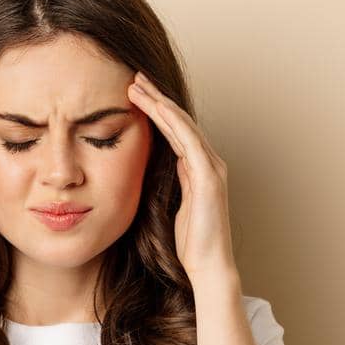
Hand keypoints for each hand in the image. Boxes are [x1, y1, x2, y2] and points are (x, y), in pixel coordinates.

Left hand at [126, 70, 237, 285]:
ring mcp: (211, 167)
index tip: (134, 94)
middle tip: (133, 78)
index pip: (176, 131)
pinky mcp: (209, 176)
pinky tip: (156, 106)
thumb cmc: (189, 243)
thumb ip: (168, 183)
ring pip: (182, 124)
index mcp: (199, 169)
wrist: (208, 266)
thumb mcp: (171, 205)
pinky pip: (188, 140)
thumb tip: (156, 167)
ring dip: (159, 102)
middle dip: (156, 98)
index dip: (156, 110)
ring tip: (137, 86)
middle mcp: (209, 162)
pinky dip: (172, 121)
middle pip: (179, 121)